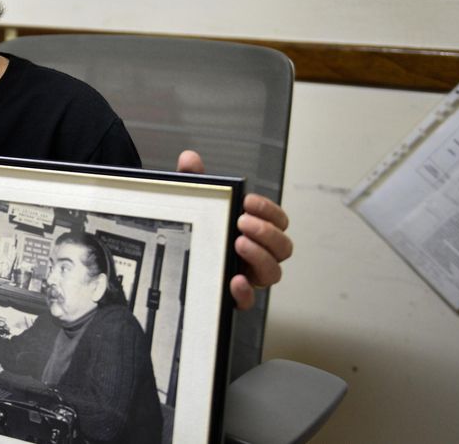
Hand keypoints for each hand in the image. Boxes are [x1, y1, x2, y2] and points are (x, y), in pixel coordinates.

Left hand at [177, 150, 292, 310]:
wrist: (175, 257)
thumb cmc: (198, 229)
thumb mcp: (195, 204)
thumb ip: (194, 181)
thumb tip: (189, 159)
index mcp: (255, 231)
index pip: (279, 221)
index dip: (269, 211)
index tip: (249, 202)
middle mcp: (258, 254)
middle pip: (283, 247)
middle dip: (267, 232)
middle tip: (243, 222)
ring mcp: (249, 275)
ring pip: (273, 273)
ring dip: (260, 256)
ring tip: (238, 242)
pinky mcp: (233, 296)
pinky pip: (248, 300)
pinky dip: (245, 292)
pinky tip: (235, 279)